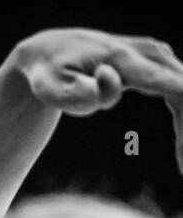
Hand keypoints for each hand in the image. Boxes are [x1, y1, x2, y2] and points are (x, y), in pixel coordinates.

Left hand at [11, 28, 182, 172]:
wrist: (50, 51)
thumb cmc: (49, 76)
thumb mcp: (53, 91)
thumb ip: (81, 94)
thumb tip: (110, 77)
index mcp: (125, 60)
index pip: (177, 88)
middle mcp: (148, 52)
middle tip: (182, 165)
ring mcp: (155, 53)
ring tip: (181, 162)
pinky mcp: (156, 60)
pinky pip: (180, 89)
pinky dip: (182, 118)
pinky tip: (180, 147)